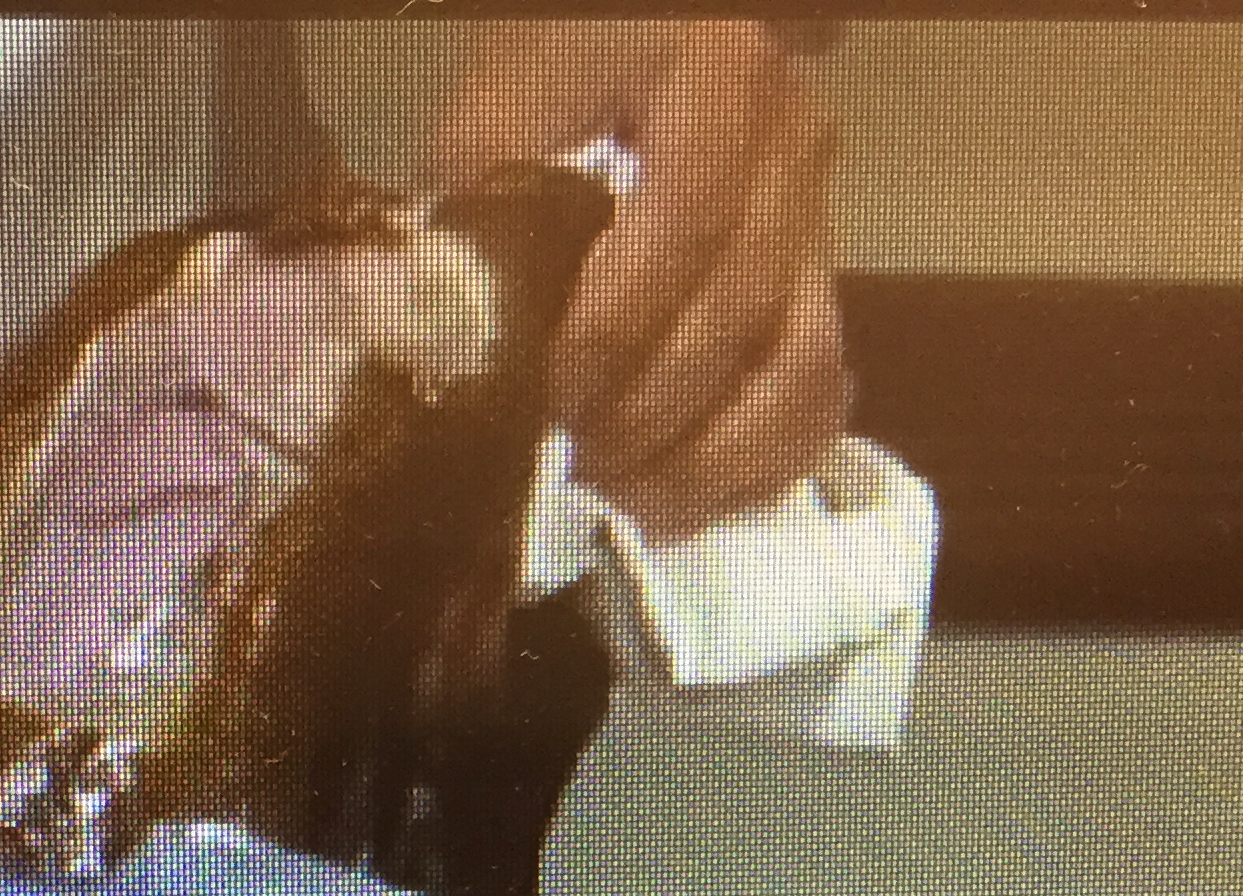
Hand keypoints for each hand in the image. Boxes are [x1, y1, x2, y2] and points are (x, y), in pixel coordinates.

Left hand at [431, 20, 849, 538]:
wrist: (658, 27)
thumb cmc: (568, 51)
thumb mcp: (507, 91)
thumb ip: (474, 197)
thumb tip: (423, 317)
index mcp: (720, 88)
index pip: (681, 237)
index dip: (609, 338)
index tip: (539, 396)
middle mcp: (790, 159)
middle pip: (735, 321)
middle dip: (641, 415)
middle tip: (561, 460)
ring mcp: (818, 229)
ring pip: (795, 375)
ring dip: (702, 460)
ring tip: (617, 492)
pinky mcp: (818, 291)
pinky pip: (816, 402)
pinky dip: (752, 470)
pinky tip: (673, 501)